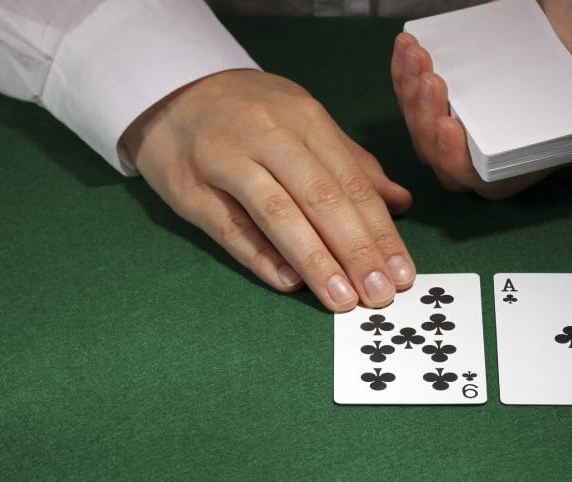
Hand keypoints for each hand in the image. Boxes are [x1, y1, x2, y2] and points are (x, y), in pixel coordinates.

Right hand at [121, 69, 415, 311]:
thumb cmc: (246, 113)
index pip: (351, 182)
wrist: (169, 92)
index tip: (403, 272)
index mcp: (303, 118)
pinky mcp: (189, 188)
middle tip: (380, 294)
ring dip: (315, 260)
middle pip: (320, 197)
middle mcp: (267, 135)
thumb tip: (400, 203)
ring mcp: (225, 160)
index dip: (380, 231)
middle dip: (356, 250)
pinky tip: (288, 282)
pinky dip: (260, 256)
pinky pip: (229, 227)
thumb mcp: (302, 119)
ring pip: (277, 213)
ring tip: (342, 299)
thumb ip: (349, 162)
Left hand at [391, 0, 571, 199]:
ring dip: (409, 97)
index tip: (449, 127)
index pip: (481, 182)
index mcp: (526, 151)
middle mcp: (493, 139)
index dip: (456, 164)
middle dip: (423, 124)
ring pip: (420, 126)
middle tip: (430, 82)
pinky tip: (406, 49)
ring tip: (420, 59)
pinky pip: (414, 95)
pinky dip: (403, 74)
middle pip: (440, 157)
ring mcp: (467, 114)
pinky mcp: (449, 89)